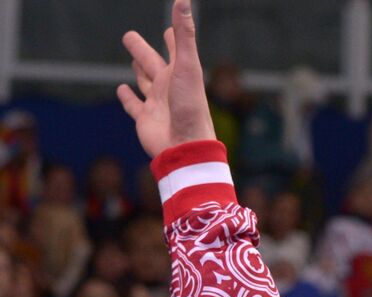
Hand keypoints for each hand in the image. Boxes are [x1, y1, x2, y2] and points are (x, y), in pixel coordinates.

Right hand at [116, 0, 216, 158]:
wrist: (185, 147)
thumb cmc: (190, 106)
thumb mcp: (187, 66)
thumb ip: (183, 35)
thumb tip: (182, 0)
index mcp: (179, 73)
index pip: (177, 49)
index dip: (174, 36)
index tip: (172, 27)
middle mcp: (168, 86)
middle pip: (151, 62)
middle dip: (142, 50)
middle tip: (130, 37)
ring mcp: (156, 103)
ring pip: (144, 82)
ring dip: (139, 72)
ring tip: (134, 61)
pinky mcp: (144, 119)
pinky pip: (134, 106)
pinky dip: (127, 98)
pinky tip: (122, 90)